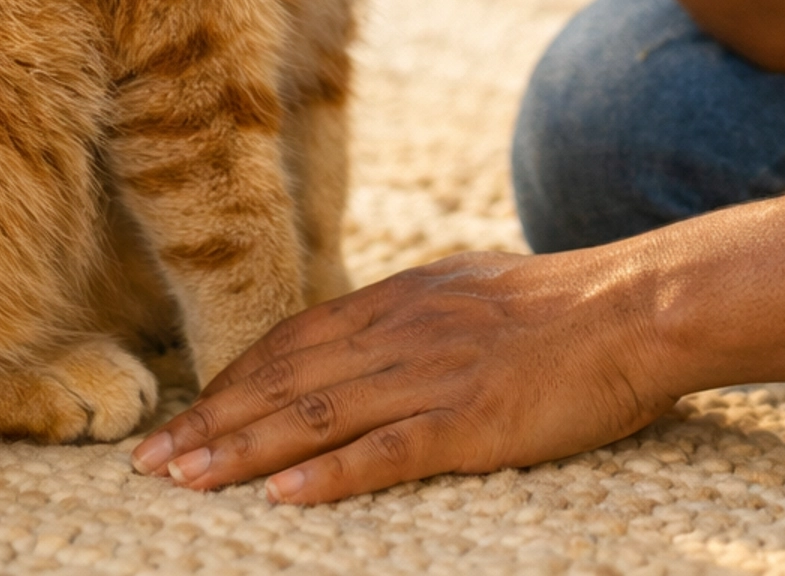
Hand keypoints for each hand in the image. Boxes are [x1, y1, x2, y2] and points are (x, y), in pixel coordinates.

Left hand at [130, 245, 676, 503]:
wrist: (635, 308)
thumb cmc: (565, 306)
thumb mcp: (473, 287)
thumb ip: (417, 310)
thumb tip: (374, 331)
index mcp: (403, 296)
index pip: (294, 339)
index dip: (234, 379)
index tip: (185, 413)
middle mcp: (403, 329)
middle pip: (287, 378)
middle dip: (212, 421)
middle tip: (149, 460)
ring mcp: (432, 374)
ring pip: (316, 413)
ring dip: (242, 449)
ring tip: (185, 480)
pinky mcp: (469, 421)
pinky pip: (385, 451)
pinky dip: (327, 475)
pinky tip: (281, 496)